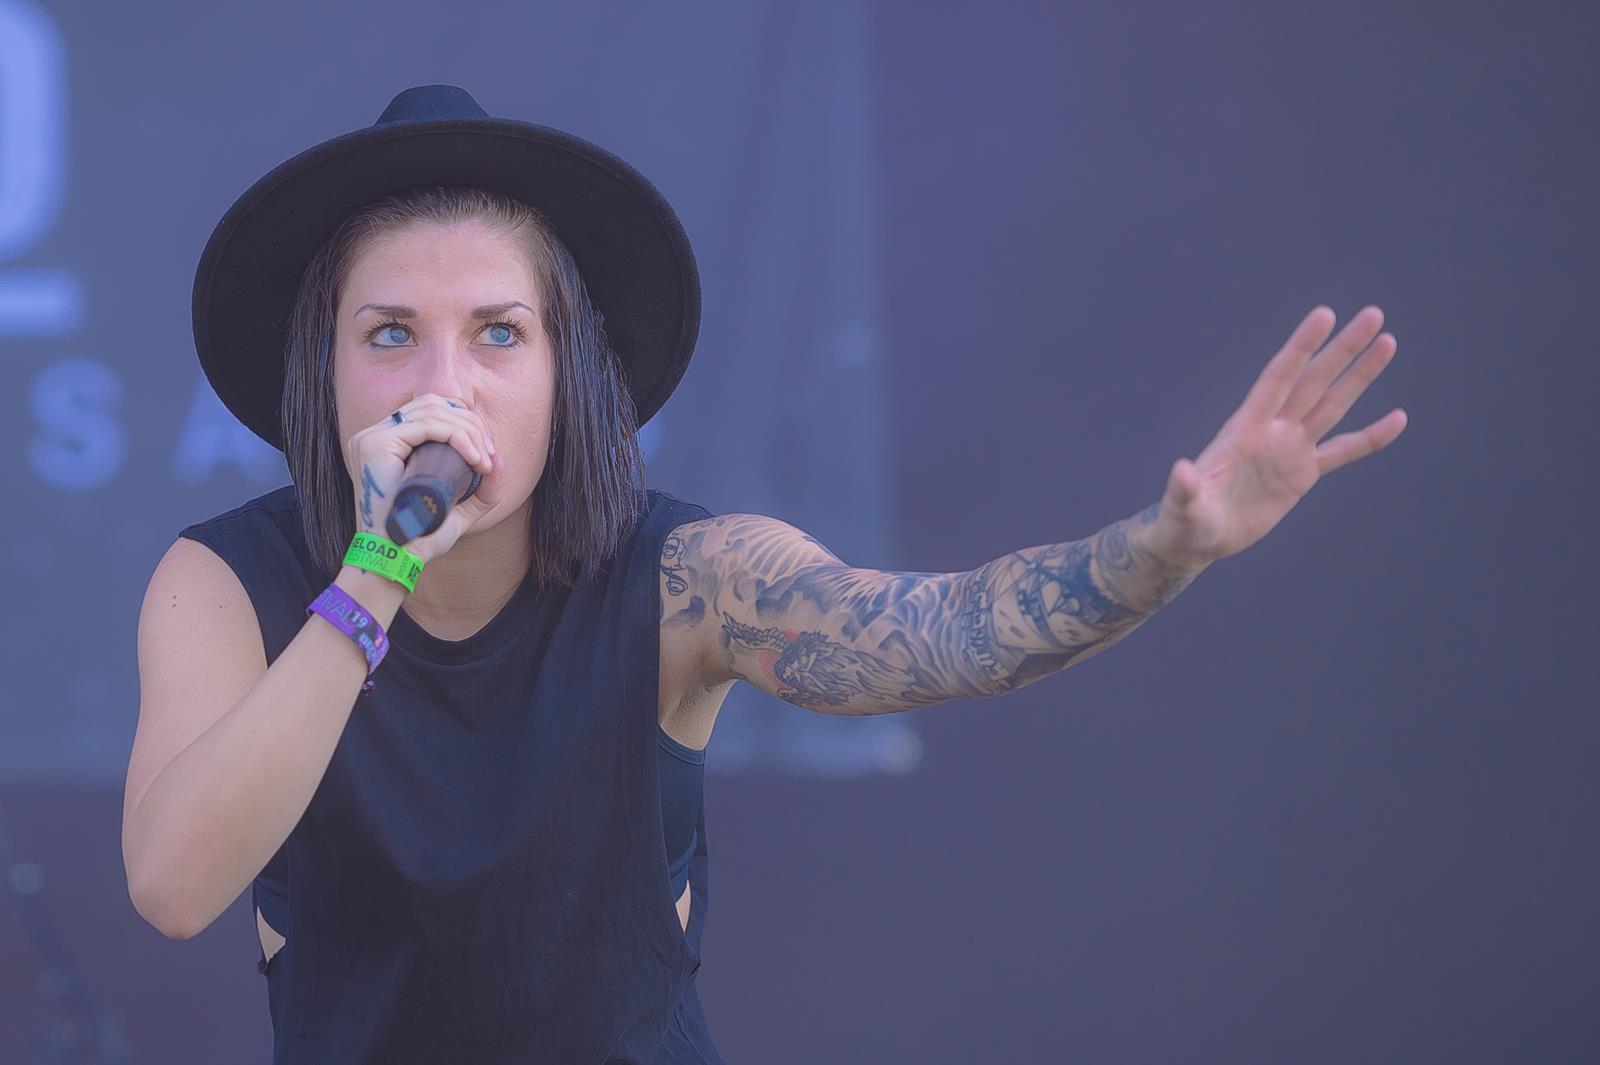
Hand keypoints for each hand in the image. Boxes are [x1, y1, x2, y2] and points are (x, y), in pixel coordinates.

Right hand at [344, 393, 500, 564]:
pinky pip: (428, 425)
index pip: (430, 411)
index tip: (488, 456)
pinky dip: (459, 437)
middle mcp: (375, 434)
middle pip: (434, 405)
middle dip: (472, 426)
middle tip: (491, 458)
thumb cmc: (423, 537)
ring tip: (485, 462)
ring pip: (434, 411)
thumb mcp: (460, 511)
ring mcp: (372, 437)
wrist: (397, 558)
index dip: (465, 424)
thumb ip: (481, 492)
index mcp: (386, 443)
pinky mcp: (376, 443)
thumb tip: (500, 461)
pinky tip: (475, 459)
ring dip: (470, 432)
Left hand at [1149, 305, 1407, 566]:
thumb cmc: (1183, 519)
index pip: (1278, 377)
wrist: (1196, 537)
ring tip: (1388, 342)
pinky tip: (1398, 418)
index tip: (1325, 315)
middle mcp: (1271, 430)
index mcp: (1244, 429)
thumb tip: (1181, 471)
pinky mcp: (1302, 474)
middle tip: (1373, 314)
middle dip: (1342, 349)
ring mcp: (1289, 449)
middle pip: (1313, 380)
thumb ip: (1184, 488)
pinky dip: (1370, 437)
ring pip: (1332, 405)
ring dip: (1359, 376)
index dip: (1301, 347)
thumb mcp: (1182, 505)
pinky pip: (1343, 451)